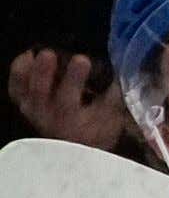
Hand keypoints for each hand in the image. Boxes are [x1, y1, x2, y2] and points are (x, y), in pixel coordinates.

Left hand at [8, 48, 127, 148]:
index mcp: (72, 122)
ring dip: (29, 69)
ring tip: (38, 53)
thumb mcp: (112, 117)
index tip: (83, 59)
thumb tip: (123, 68)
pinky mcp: (23, 102)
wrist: (75, 144)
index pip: (70, 100)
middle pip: (40, 93)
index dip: (75, 78)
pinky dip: (19, 71)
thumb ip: (115, 95)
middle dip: (44, 72)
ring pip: (24, 89)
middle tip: (49, 53)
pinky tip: (28, 56)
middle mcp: (48, 117)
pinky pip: (15, 87)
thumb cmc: (98, 130)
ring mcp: (32, 110)